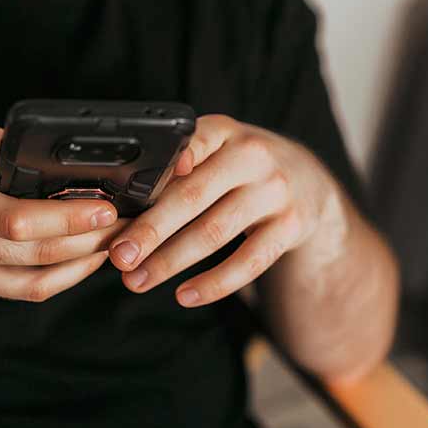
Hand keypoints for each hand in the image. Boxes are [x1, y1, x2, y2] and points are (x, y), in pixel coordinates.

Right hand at [0, 109, 125, 301]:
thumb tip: (46, 152)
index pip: (17, 223)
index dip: (70, 220)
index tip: (107, 207)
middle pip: (38, 256)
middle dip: (93, 242)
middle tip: (132, 221)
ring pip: (36, 282)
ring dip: (83, 265)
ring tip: (118, 241)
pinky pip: (20, 288)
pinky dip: (58, 276)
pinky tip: (83, 257)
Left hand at [108, 114, 347, 306]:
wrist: (307, 181)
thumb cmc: (238, 168)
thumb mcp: (214, 150)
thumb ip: (177, 167)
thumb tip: (121, 208)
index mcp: (223, 131)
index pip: (192, 142)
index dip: (168, 163)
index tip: (139, 186)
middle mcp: (252, 156)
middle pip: (192, 196)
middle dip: (150, 230)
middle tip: (119, 256)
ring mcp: (275, 191)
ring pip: (214, 232)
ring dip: (170, 261)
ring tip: (137, 281)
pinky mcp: (291, 226)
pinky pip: (249, 262)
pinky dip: (214, 283)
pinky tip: (185, 295)